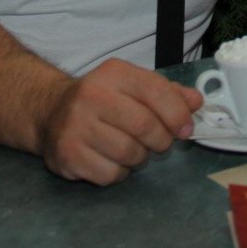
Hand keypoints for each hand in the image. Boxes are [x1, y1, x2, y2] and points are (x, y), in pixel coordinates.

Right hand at [38, 58, 202, 184]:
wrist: (50, 112)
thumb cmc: (101, 99)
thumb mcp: (132, 86)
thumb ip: (167, 93)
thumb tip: (196, 102)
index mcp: (114, 74)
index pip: (156, 91)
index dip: (178, 114)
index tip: (186, 128)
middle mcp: (92, 96)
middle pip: (145, 127)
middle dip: (161, 140)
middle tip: (159, 142)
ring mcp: (76, 126)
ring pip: (129, 153)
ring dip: (139, 157)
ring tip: (131, 148)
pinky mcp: (68, 154)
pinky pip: (110, 173)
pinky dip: (118, 172)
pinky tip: (110, 159)